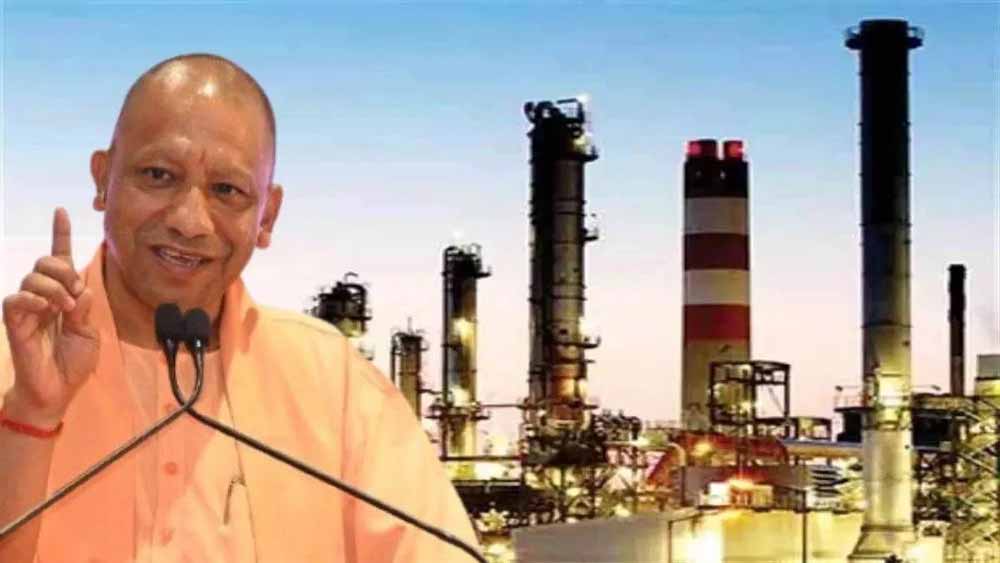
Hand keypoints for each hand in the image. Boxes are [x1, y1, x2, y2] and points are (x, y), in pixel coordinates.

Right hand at [2, 208, 98, 427]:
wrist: (57, 390)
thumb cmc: (73, 362)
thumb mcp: (88, 333)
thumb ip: (85, 309)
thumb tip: (81, 286)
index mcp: (64, 295)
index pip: (61, 259)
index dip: (60, 234)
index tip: (61, 211)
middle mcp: (44, 296)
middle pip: (47, 261)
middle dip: (65, 270)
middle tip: (77, 295)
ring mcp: (28, 307)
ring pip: (33, 275)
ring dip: (55, 287)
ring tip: (66, 308)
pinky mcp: (14, 321)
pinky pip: (16, 297)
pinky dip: (34, 298)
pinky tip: (46, 309)